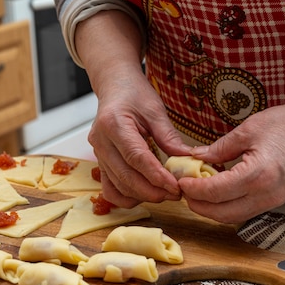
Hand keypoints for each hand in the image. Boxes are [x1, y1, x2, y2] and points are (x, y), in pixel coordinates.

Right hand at [88, 69, 192, 206]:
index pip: (136, 157)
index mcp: (114, 124)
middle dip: (152, 191)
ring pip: (118, 187)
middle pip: (126, 177)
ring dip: (142, 196)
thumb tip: (187, 159)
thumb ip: (169, 137)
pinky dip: (127, 197)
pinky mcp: (99, 163)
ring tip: (164, 193)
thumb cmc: (133, 94)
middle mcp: (101, 142)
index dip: (157, 176)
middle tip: (175, 194)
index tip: (175, 187)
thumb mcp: (155, 110)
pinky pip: (110, 189)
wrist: (114, 87)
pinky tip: (144, 193)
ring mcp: (97, 154)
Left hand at [181, 85, 284, 223]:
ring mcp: (273, 201)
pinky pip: (244, 212)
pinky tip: (217, 192)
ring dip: (211, 209)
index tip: (180, 182)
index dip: (193, 189)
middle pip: (221, 214)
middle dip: (198, 206)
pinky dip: (226, 207)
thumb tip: (195, 157)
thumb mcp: (248, 130)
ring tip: (197, 192)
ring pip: (233, 217)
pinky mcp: (276, 201)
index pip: (215, 192)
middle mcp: (266, 194)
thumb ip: (219, 148)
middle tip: (183, 191)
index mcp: (258, 175)